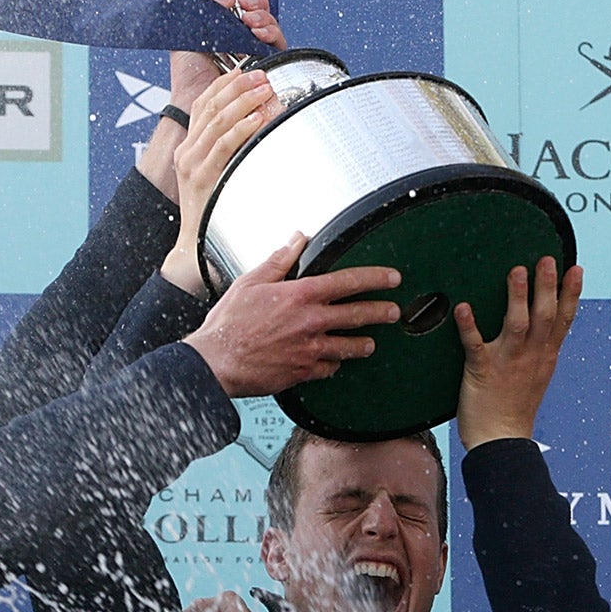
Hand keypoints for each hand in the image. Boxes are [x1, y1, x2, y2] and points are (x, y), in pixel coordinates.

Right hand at [161, 69, 283, 293]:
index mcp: (189, 146)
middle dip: (238, 85)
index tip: (248, 69)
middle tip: (263, 75)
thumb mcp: (219, 174)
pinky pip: (223, 146)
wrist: (195, 246)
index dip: (226, 82)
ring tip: (265, 90)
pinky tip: (258, 118)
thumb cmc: (213, 210)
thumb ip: (231, 151)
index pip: (204, 102)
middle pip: (210, 105)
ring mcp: (191, 164)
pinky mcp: (201, 178)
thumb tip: (260, 125)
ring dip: (244, 101)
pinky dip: (241, 128)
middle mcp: (186, 151)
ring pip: (217, 120)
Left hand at [169, 0, 284, 107]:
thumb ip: (203, 4)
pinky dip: (272, 35)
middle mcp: (244, 42)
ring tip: (250, 23)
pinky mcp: (266, 68)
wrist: (193, 96)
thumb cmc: (189, 73)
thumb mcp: (188, 29)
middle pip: (263, 15)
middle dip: (258, 6)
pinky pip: (278, 47)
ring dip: (264, 20)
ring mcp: (256, 55)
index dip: (250, 0)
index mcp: (227, 31)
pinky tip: (258, 35)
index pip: (248, 9)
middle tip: (246, 10)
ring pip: (272, 28)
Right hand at [183, 234, 398, 397]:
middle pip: (358, 315)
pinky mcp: (303, 372)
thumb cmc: (229, 322)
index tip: (392, 278)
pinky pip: (329, 369)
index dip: (375, 278)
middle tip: (394, 311)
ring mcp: (309, 350)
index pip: (348, 281)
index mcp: (300, 295)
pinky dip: (333, 365)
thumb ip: (279, 260)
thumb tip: (297, 239)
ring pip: (350, 347)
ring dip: (363, 344)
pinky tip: (334, 363)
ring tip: (371, 343)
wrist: (216, 362)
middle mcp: (310, 322)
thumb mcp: (251, 282)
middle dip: (381, 312)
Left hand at [454, 257, 581, 448]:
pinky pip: (475, 345)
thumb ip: (539, 349)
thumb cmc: (513, 409)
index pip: (563, 320)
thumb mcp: (537, 375)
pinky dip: (469, 326)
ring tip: (517, 271)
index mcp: (545, 356)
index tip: (575, 269)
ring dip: (517, 297)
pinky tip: (464, 308)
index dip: (570, 294)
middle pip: (545, 316)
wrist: (500, 441)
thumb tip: (539, 325)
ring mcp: (508, 362)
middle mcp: (531, 356)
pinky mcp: (482, 371)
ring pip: (517, 324)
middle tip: (546, 259)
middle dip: (547, 286)